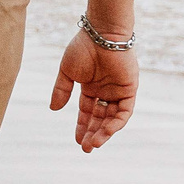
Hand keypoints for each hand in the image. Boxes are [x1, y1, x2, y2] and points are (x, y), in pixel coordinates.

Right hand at [50, 26, 137, 149]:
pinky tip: (105, 132)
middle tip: (85, 149)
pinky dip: (116, 123)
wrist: (102, 34)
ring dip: (103, 132)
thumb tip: (53, 109)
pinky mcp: (129, 90)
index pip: (87, 112)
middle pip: (100, 118)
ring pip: (112, 118)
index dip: (82, 126)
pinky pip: (124, 112)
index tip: (77, 140)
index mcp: (91, 87)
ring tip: (92, 144)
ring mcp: (118, 91)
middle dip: (92, 134)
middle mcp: (105, 91)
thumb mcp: (67, 72)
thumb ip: (61, 90)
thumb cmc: (83, 48)